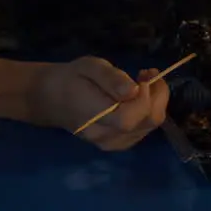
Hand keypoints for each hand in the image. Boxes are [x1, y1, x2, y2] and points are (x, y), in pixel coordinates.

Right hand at [30, 57, 169, 150]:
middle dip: (157, 96)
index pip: (130, 116)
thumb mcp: (89, 66)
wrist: (54, 99)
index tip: (144, 73)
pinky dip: (149, 111)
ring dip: (155, 102)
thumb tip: (134, 90)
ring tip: (143, 82)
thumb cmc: (72, 78)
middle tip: (148, 73)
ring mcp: (113, 144)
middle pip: (146, 123)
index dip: (145, 96)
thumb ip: (111, 78)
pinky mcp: (119, 144)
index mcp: (94, 116)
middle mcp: (106, 137)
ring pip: (149, 127)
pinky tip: (139, 97)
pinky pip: (144, 129)